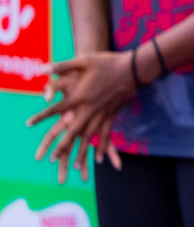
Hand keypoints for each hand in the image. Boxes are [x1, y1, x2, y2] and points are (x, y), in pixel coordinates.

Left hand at [27, 51, 134, 182]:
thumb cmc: (107, 63)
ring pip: (89, 136)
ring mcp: (102, 113)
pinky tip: (99, 158)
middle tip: (52, 159)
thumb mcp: (84, 60)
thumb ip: (62, 66)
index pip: (55, 109)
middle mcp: (89, 108)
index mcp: (79, 96)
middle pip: (73, 131)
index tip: (28, 124)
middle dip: (62, 146)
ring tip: (74, 165)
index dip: (41, 116)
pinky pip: (106, 134)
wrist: (133, 69)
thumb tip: (42, 69)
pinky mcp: (112, 115)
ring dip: (82, 152)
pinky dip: (102, 147)